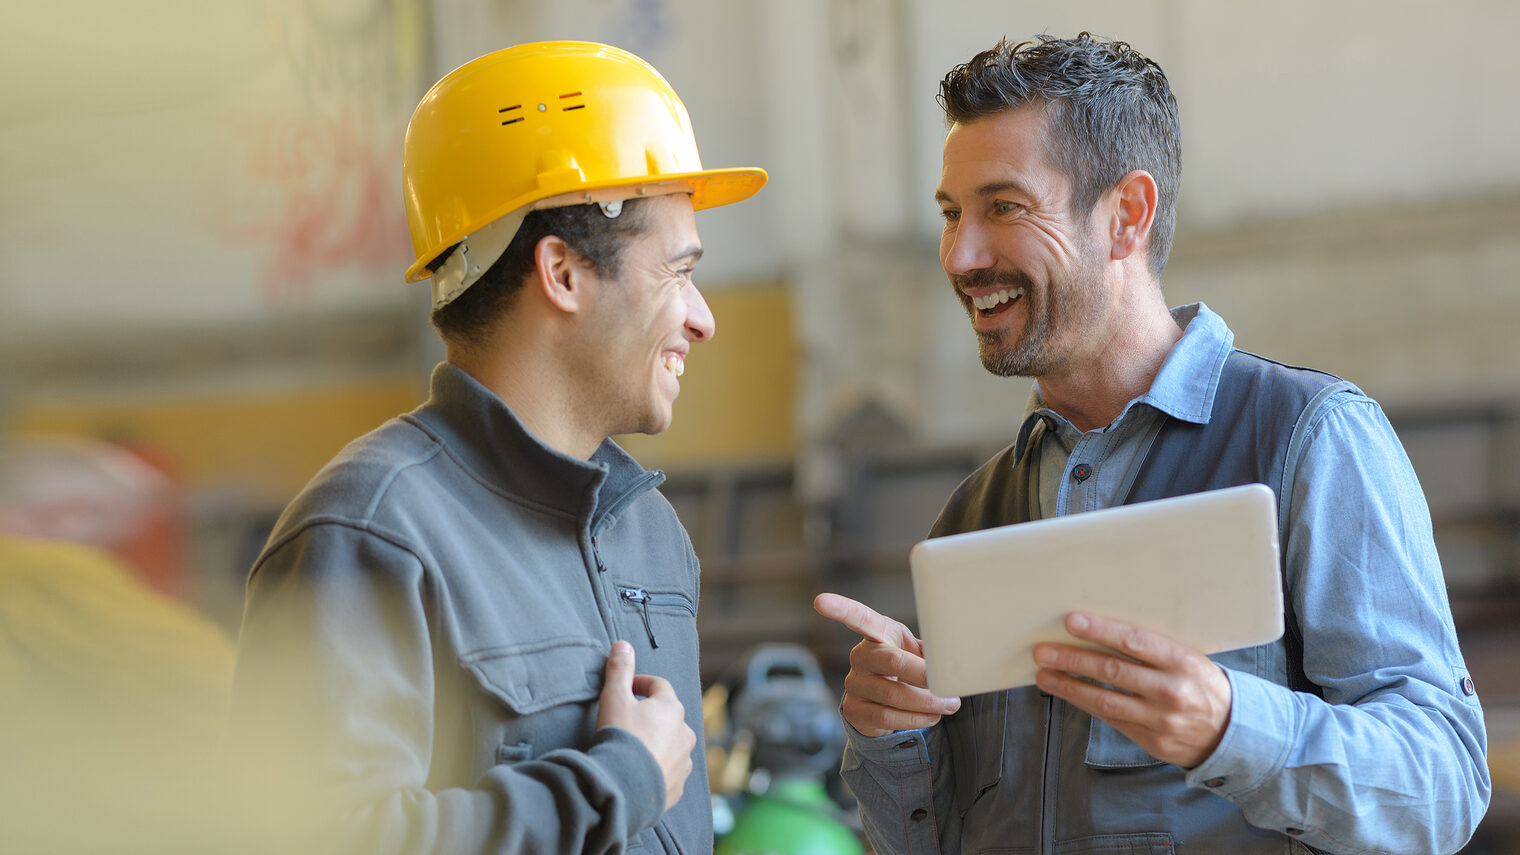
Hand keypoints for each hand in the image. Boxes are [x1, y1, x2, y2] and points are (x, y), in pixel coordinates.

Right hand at [597, 641, 695, 810]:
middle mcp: (685, 733)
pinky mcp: (678, 786)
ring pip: (673, 744)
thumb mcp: (614, 697)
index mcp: (672, 708)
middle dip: (650, 714)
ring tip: (635, 749)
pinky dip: (658, 768)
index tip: (625, 688)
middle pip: (669, 716)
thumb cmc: (620, 736)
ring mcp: (683, 761)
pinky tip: (641, 772)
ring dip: (658, 743)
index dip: (640, 683)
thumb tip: (623, 645)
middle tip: (628, 720)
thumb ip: (619, 669)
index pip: (659, 686)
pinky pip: (670, 771)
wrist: (623, 786)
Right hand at [813, 593, 961, 737]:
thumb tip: (957, 664)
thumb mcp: (920, 650)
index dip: (840, 608)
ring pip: (893, 695)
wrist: (890, 702)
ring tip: (948, 704)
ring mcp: (853, 683)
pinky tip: (931, 716)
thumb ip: (934, 651)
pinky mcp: (853, 710)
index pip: (858, 617)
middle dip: (925, 676)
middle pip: (892, 661)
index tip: (820, 601)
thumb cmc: (910, 666)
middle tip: (949, 688)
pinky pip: (887, 718)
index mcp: (877, 633)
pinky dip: (915, 719)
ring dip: (927, 703)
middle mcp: (860, 656)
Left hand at [1032, 613, 1231, 767]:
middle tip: (1043, 651)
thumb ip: (1154, 649)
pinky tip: (1067, 692)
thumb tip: (1104, 631)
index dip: (1101, 631)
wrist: (1234, 733)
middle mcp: (1172, 691)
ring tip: (1044, 675)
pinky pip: (1111, 720)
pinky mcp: (1151, 741)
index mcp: (1183, 662)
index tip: (1072, 622)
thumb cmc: (1203, 685)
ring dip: (1069, 686)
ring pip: (1105, 701)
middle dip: (1072, 660)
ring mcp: (1161, 720)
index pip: (1135, 642)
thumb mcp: (1190, 659)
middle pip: (1112, 672)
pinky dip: (1086, 704)